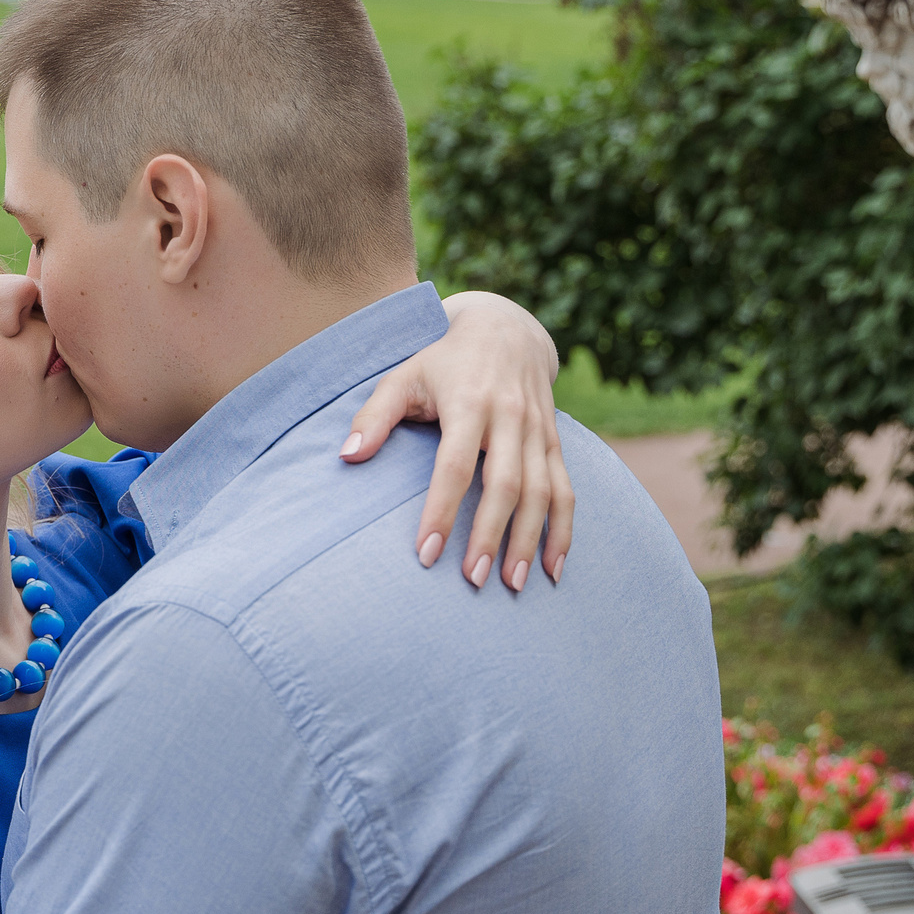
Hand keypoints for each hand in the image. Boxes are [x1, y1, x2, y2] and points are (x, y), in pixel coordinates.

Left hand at [342, 291, 575, 591]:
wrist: (506, 327)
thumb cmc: (441, 360)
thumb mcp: (403, 375)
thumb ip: (374, 416)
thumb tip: (347, 458)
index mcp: (469, 402)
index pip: (455, 464)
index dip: (442, 510)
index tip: (427, 553)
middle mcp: (510, 417)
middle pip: (505, 484)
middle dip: (491, 535)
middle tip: (473, 580)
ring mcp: (538, 430)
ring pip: (542, 492)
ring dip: (530, 541)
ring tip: (512, 586)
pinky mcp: (555, 442)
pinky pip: (566, 490)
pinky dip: (564, 531)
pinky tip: (553, 570)